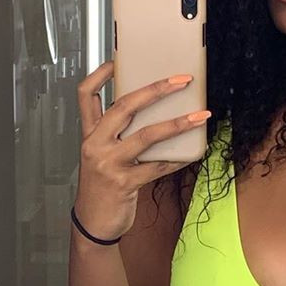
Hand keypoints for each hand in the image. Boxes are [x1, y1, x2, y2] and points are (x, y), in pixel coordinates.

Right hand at [74, 60, 207, 241]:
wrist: (92, 224)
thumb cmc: (100, 187)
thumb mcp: (100, 155)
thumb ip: (117, 134)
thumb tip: (153, 113)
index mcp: (88, 134)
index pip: (85, 95)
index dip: (100, 74)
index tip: (118, 61)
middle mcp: (95, 144)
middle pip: (124, 106)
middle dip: (155, 89)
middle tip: (181, 81)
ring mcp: (109, 164)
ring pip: (147, 135)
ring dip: (177, 123)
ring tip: (199, 116)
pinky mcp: (124, 183)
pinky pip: (157, 166)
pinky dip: (177, 158)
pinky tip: (192, 153)